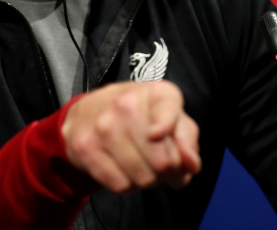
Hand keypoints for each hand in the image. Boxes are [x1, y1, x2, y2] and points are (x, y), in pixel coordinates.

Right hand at [60, 81, 201, 193]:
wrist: (86, 114)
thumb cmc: (138, 117)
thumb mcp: (169, 118)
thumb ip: (187, 139)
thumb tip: (191, 164)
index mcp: (154, 92)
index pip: (168, 110)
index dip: (168, 129)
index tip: (158, 135)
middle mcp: (126, 103)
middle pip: (162, 161)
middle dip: (168, 172)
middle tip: (162, 167)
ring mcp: (103, 125)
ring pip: (142, 177)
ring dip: (147, 180)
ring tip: (141, 165)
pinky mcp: (86, 147)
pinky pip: (120, 185)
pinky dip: (126, 185)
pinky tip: (122, 169)